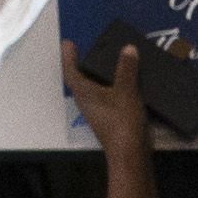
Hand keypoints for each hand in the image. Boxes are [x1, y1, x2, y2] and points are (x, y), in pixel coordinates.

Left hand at [61, 37, 150, 160]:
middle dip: (82, 66)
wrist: (130, 154)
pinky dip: (110, 88)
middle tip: (88, 52)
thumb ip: (127, 69)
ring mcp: (98, 113)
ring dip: (97, 78)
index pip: (71, 72)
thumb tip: (128, 48)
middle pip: (80, 81)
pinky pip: (106, 98)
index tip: (68, 43)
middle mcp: (87, 103)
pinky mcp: (109, 121)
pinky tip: (123, 85)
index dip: (68, 57)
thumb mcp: (126, 91)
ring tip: (108, 65)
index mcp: (85, 93)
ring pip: (93, 91)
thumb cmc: (122, 121)